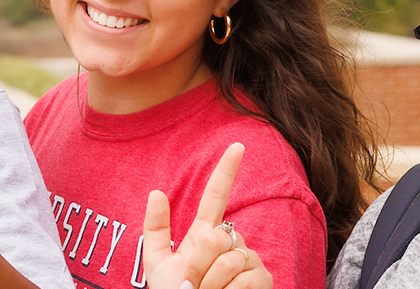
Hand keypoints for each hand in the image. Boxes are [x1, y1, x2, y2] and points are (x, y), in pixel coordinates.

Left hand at [140, 144, 273, 288]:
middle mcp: (233, 242)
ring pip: (229, 260)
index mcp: (206, 234)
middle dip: (198, 266)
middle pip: (215, 237)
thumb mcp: (157, 265)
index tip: (237, 145)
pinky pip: (244, 279)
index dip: (226, 170)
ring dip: (209, 285)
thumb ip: (156, 230)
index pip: (217, 196)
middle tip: (191, 287)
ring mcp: (251, 260)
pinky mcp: (264, 279)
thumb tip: (156, 192)